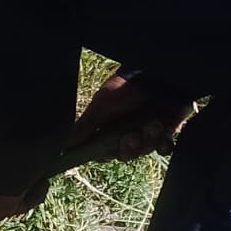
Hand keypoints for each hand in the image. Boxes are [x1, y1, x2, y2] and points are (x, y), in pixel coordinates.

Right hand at [71, 71, 191, 159]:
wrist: (159, 76)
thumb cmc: (125, 87)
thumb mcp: (100, 105)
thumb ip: (85, 126)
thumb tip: (65, 146)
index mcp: (107, 126)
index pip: (103, 151)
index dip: (107, 153)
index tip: (110, 148)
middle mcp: (126, 130)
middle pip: (125, 153)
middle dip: (130, 147)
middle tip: (133, 136)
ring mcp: (146, 131)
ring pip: (144, 150)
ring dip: (148, 140)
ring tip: (153, 124)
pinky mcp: (166, 130)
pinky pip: (164, 148)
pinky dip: (164, 145)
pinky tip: (163, 135)